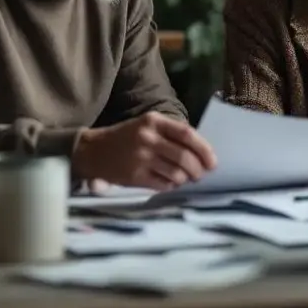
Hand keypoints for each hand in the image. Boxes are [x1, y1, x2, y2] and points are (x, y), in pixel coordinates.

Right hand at [73, 112, 217, 191]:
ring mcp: (141, 158)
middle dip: (198, 169)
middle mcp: (148, 138)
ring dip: (186, 179)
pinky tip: (171, 183)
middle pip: (184, 156)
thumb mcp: (148, 125)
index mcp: (154, 121)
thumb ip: (172, 134)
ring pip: (176, 173)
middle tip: (201, 174)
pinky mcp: (135, 176)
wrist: (94, 150)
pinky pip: (163, 184)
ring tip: (187, 179)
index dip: (204, 149)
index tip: (212, 161)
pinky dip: (172, 186)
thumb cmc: (127, 137)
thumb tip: (201, 153)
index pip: (187, 134)